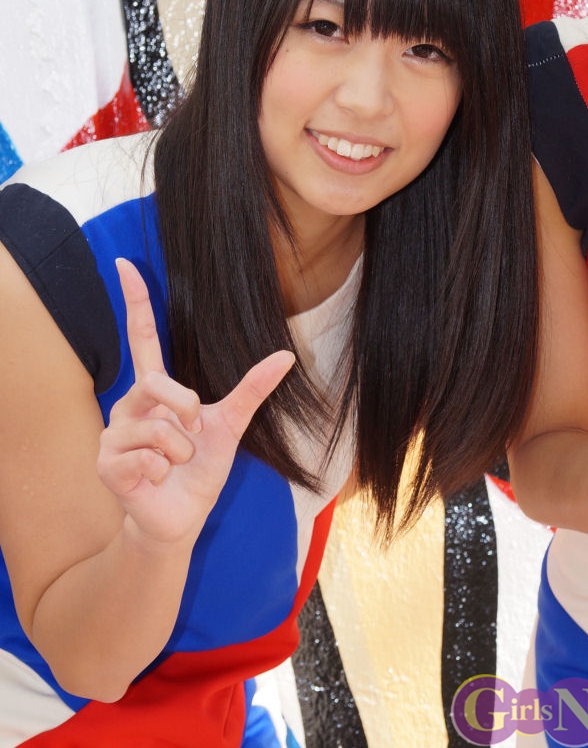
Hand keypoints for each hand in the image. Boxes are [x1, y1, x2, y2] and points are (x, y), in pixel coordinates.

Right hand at [96, 258, 294, 544]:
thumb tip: (287, 355)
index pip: (141, 336)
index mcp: (155, 389)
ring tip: (173, 465)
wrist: (183, 518)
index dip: (135, 300)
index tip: (124, 263)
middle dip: (186, 411)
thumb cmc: (200, 470)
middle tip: (192, 436)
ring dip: (180, 452)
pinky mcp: (107, 462)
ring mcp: (114, 432)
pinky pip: (146, 457)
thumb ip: (253, 389)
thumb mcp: (231, 425)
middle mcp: (129, 403)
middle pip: (159, 384)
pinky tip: (156, 480)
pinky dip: (162, 472)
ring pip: (158, 428)